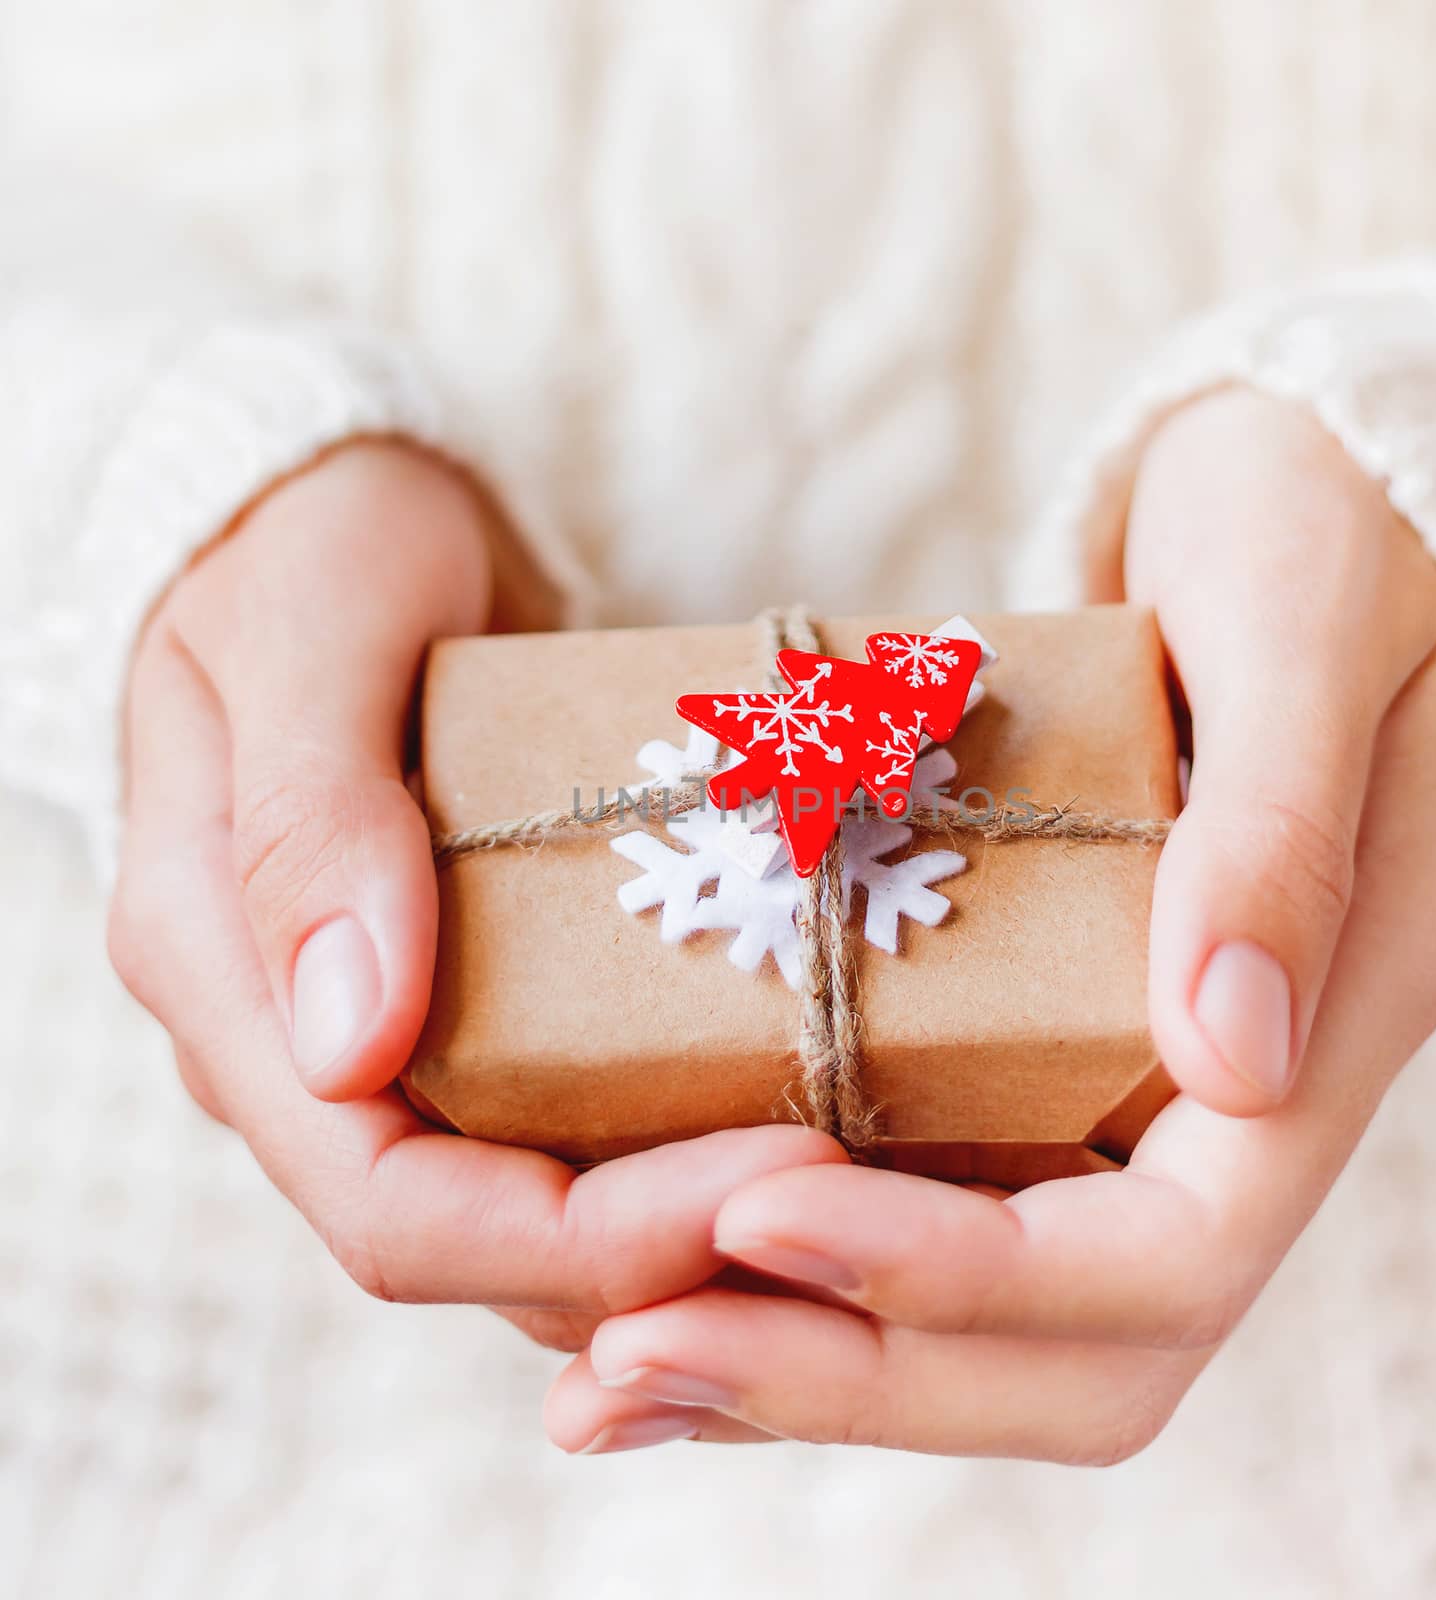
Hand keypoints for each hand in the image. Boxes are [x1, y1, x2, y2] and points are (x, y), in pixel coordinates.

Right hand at [110, 442, 844, 1360]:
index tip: (775, 1177)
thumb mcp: (310, 632)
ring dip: (698, 1220)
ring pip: (546, 1210)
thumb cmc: (313, 546)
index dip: (586, 1236)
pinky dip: (690, 1141)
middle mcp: (310, 1052)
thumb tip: (350, 1041)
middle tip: (864, 1189)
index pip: (395, 1208)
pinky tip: (810, 1110)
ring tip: (865, 1175)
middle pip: (490, 1242)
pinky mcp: (479, 1005)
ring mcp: (397, 1039)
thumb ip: (311, 822)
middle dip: (674, 1247)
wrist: (341, 520)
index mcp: (232, 987)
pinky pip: (582, 1120)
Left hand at [543, 389, 1435, 1458]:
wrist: (1282, 501)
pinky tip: (666, 1279)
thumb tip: (1230, 1056)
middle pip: (1073, 1357)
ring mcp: (1144, 1103)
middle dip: (854, 1375)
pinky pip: (945, 1229)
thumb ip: (1277, 836)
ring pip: (999, 1333)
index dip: (962, 1273)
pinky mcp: (1054, 1066)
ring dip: (809, 1369)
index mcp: (1325, 1032)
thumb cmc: (1309, 527)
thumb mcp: (1301, 628)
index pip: (1166, 1259)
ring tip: (607, 1373)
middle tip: (629, 1360)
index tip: (757, 1212)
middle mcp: (1239, 1111)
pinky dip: (811, 1285)